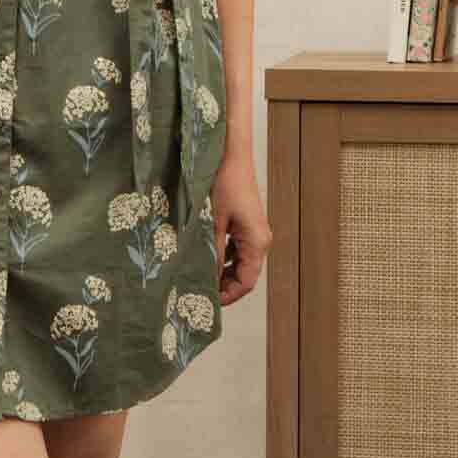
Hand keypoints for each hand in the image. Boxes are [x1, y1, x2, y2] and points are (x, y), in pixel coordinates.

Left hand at [211, 152, 271, 305]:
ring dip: (222, 273)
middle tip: (199, 292)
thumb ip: (211, 251)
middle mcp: (259, 239)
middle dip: (224, 286)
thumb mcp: (213, 220)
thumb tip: (204, 277)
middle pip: (245, 274)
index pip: (247, 281)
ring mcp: (253, 231)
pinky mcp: (245, 224)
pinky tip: (204, 258)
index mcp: (256, 241)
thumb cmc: (224, 182)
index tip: (209, 303)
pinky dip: (222, 258)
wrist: (229, 154)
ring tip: (198, 277)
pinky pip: (236, 250)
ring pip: (239, 263)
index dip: (229, 296)